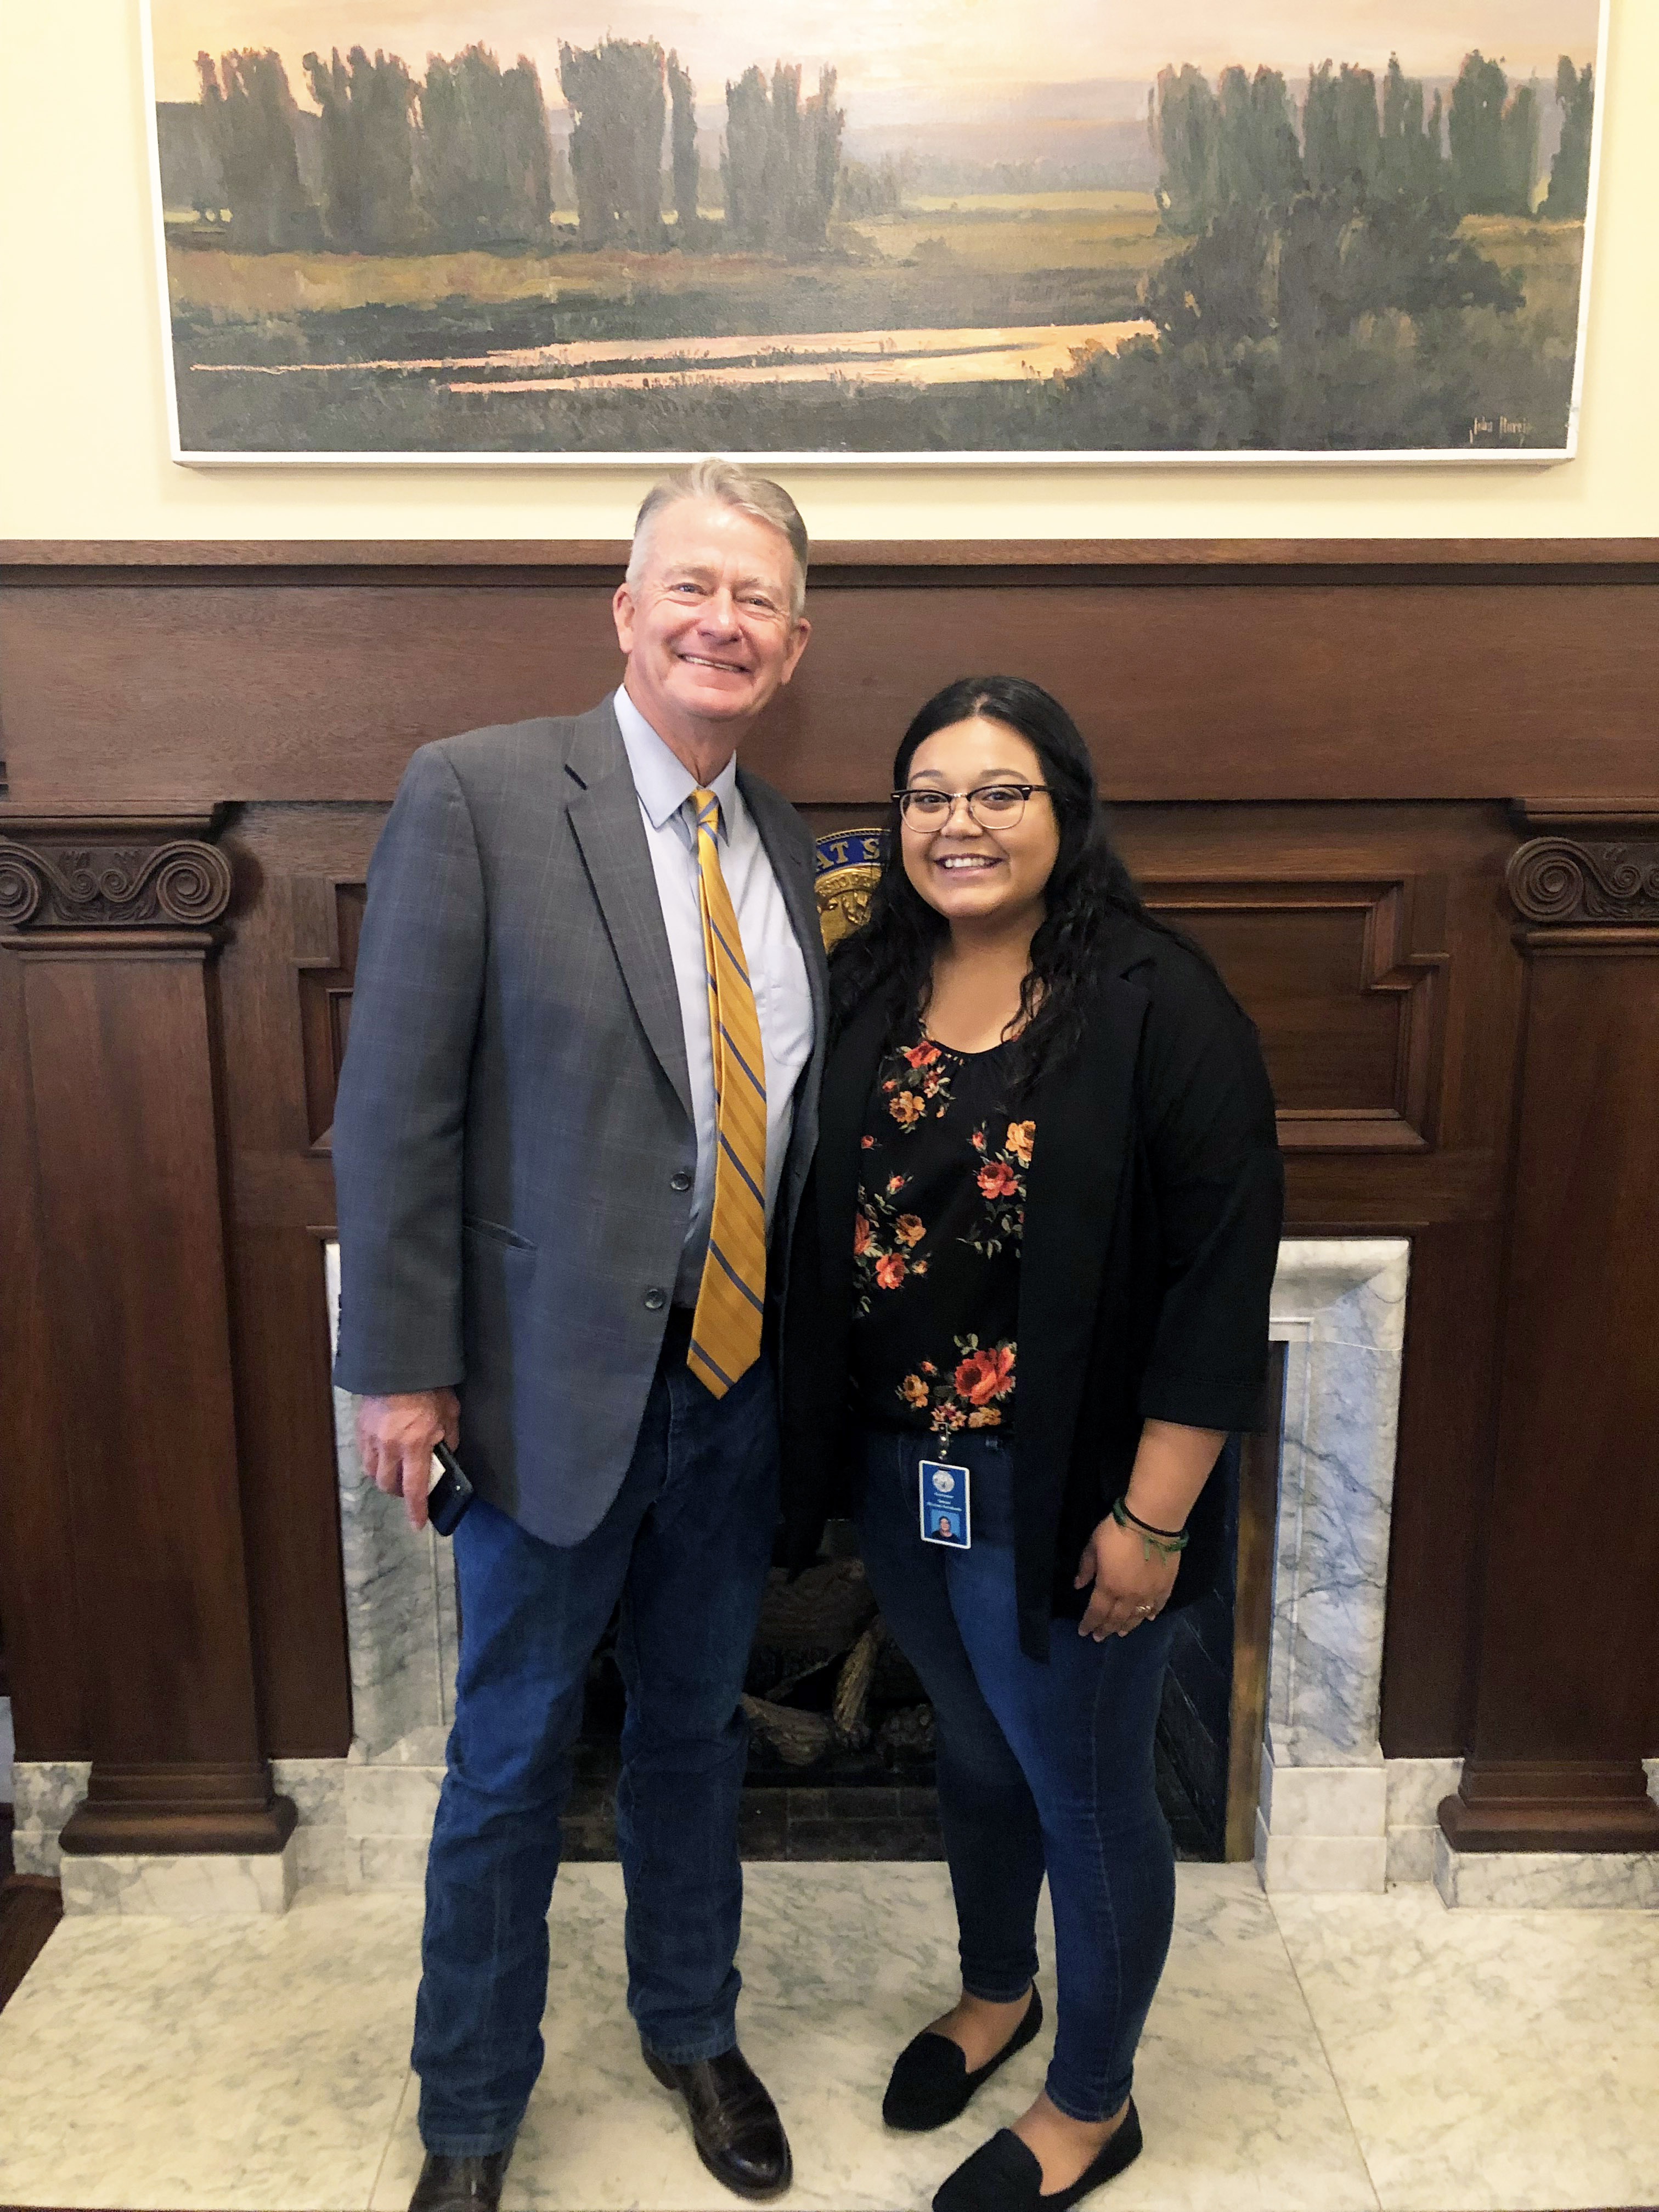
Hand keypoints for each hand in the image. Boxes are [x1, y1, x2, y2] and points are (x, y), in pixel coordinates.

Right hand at [356, 1389, 459, 1532]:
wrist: (399, 1361)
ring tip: (396, 1470)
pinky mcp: (360, 1428)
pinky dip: (374, 1460)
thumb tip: (445, 1453)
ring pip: (373, 1473)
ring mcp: (372, 1438)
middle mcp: (390, 1446)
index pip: (415, 1488)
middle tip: (409, 1487)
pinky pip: (365, 1455)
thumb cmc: (430, 1386)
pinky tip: (384, 1453)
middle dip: (399, 1492)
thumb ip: (449, 1437)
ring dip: (385, 1477)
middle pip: (388, 1485)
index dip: (416, 1510)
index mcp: (415, 1445)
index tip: (417, 1524)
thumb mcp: (450, 1412)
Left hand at [1073, 1513, 1178, 1640]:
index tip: (1083, 1632)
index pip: (1096, 1612)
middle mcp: (1128, 1597)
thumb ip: (1086, 1568)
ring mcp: (1149, 1594)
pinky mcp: (1165, 1587)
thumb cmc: (1118, 1531)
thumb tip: (1078, 1586)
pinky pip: (1157, 1606)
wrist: (1152, 1522)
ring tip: (1121, 1633)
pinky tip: (1148, 1618)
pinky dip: (1151, 1614)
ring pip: (1137, 1617)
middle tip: (1099, 1638)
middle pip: (1116, 1619)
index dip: (1089, 1623)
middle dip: (1106, 1629)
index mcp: (1108, 1587)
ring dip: (1127, 1626)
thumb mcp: (1093, 1545)